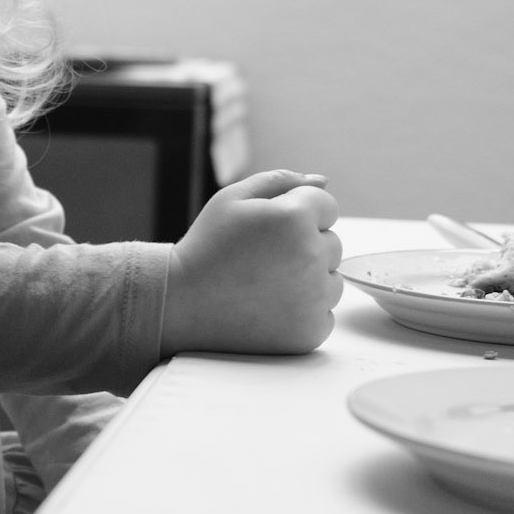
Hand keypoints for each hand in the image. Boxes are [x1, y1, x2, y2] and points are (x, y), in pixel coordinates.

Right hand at [160, 169, 342, 356]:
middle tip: (262, 260)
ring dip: (309, 281)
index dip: (296, 215)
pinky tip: (269, 309)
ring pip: (332, 281)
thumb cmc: (206, 247)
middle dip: (305, 247)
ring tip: (264, 285)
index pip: (327, 207)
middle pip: (333, 245)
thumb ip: (280, 181)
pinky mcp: (310, 331)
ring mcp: (314, 298)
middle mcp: (312, 256)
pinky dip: (303, 313)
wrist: (179, 303)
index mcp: (295, 217)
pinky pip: (324, 315)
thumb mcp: (232, 200)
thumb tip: (323, 182)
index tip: (268, 232)